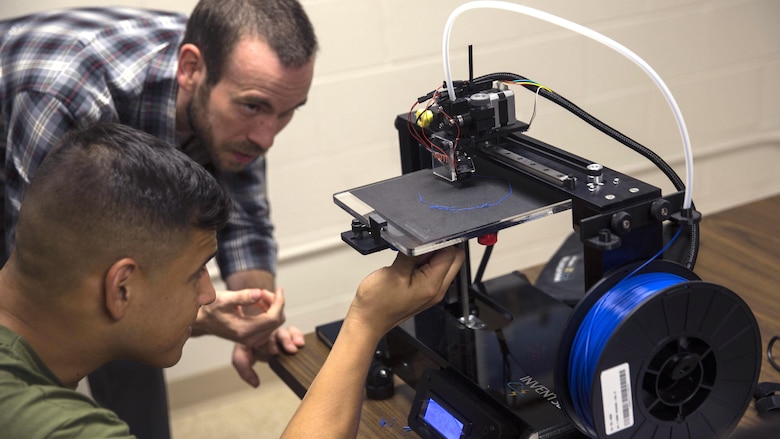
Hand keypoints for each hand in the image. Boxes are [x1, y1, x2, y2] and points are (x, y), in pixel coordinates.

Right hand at [193, 288, 285, 346]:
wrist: (203, 320)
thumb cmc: (211, 308)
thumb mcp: (224, 298)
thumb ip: (242, 297)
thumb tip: (259, 293)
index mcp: (244, 330)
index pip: (273, 318)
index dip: (279, 303)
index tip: (279, 289)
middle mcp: (250, 339)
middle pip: (277, 320)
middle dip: (275, 303)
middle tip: (262, 291)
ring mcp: (252, 341)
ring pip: (275, 322)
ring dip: (271, 306)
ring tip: (258, 295)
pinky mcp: (253, 338)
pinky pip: (269, 324)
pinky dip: (268, 311)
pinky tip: (258, 302)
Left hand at [231, 326, 305, 386]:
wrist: (252, 346)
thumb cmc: (248, 350)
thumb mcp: (241, 359)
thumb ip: (245, 371)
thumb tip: (255, 383)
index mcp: (257, 337)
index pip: (264, 338)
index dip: (271, 344)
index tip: (274, 353)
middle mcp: (269, 333)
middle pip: (279, 332)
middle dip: (286, 340)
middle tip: (291, 350)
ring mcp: (278, 334)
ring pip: (288, 331)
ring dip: (294, 337)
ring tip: (299, 345)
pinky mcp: (288, 336)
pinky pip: (294, 332)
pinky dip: (298, 336)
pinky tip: (302, 343)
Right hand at [348, 246, 464, 339]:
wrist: (368, 321)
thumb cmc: (377, 303)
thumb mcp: (394, 272)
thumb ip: (412, 254)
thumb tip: (423, 241)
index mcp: (433, 285)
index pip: (451, 254)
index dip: (440, 242)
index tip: (425, 237)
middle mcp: (437, 289)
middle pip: (454, 260)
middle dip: (440, 247)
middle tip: (419, 244)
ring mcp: (432, 291)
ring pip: (444, 265)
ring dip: (431, 255)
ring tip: (412, 254)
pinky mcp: (424, 291)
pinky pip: (433, 271)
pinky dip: (425, 263)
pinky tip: (410, 262)